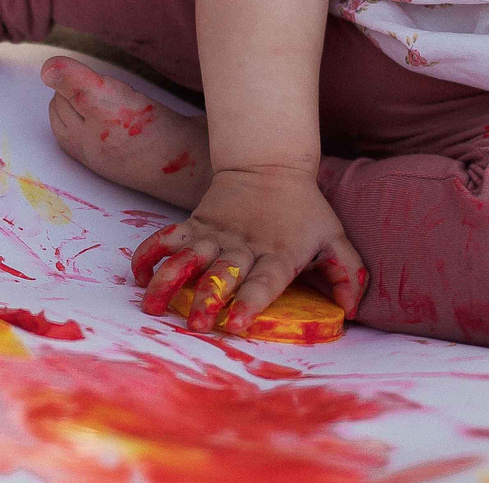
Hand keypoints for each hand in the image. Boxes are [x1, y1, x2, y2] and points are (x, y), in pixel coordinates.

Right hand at [131, 165, 364, 338]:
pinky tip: (137, 273)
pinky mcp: (197, 223)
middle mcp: (244, 246)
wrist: (271, 163)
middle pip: (224, 273)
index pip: (265, 281)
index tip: (235, 324)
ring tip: (151, 303)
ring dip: (170, 279)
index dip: (250, 303)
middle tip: (196, 323)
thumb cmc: (305, 209)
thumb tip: (352, 311)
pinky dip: (150, 252)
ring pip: (190, 257)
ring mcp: (217, 233)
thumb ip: (347, 273)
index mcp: (278, 253)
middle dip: (209, 298)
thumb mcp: (334, 236)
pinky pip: (169, 237)